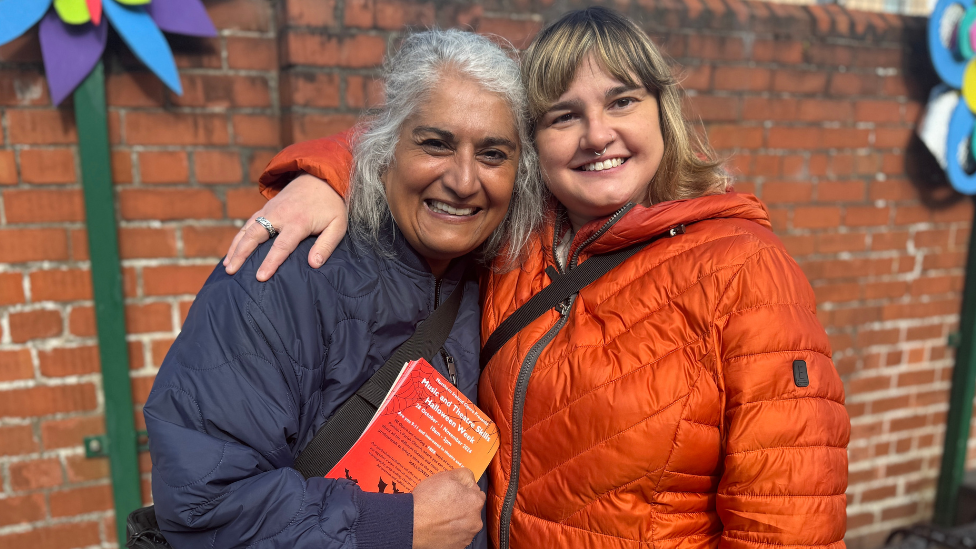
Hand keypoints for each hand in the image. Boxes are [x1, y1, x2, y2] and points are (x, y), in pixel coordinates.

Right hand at [223, 174, 348, 280]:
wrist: (321, 177)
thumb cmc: (330, 206)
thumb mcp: (337, 225)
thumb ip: (326, 246)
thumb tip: (314, 264)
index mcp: (298, 222)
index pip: (281, 246)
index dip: (270, 262)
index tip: (260, 277)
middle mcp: (279, 215)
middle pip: (255, 236)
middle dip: (241, 254)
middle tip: (230, 272)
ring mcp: (270, 210)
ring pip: (247, 229)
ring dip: (235, 247)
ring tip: (227, 265)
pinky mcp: (266, 208)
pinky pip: (248, 223)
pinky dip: (239, 237)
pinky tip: (233, 250)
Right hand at [412, 468, 484, 548]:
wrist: (412, 524)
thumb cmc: (427, 501)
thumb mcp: (446, 475)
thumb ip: (464, 475)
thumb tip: (470, 479)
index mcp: (476, 501)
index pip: (475, 492)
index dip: (463, 491)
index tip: (453, 492)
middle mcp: (476, 520)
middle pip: (471, 509)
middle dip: (461, 506)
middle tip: (444, 504)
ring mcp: (467, 535)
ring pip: (465, 524)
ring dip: (457, 520)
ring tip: (440, 516)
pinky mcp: (458, 547)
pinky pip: (457, 536)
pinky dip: (451, 532)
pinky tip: (439, 526)